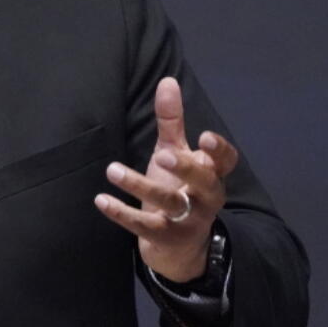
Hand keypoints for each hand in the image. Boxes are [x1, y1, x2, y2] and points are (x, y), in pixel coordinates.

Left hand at [94, 77, 237, 281]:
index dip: (219, 150)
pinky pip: (144, 227)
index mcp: (211, 174)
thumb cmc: (179, 188)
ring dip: (140, 186)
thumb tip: (167, 80)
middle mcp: (206, 197)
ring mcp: (188, 220)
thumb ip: (172, 121)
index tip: (204, 135)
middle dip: (185, 168)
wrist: (179, 246)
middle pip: (204, 182)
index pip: (226, 161)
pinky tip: (101, 199)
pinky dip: (122, 213)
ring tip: (113, 170)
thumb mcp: (176, 152)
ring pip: (169, 203)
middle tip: (163, 155)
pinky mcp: (166, 238)